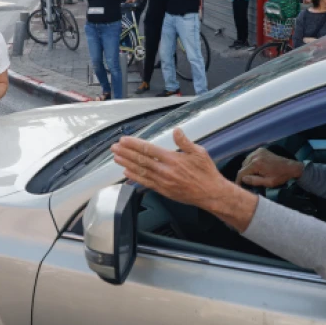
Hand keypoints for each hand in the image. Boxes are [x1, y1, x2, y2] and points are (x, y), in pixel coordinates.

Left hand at [112, 128, 229, 208]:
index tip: (124, 140)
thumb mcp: (199, 152)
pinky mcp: (163, 191)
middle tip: (114, 147)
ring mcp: (163, 182)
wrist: (211, 193)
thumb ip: (185, 142)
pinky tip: (126, 173)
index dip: (134, 144)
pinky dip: (134, 178)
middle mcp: (165, 170)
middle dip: (126, 153)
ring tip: (116, 158)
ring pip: (141, 171)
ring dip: (127, 164)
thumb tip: (176, 130)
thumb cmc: (206, 172)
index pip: (149, 149)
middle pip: (141, 160)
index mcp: (173, 159)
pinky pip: (145, 183)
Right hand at [235, 148, 303, 187]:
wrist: (291, 167)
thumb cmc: (280, 176)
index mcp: (257, 164)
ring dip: (247, 168)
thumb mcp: (268, 183)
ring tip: (252, 175)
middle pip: (242, 166)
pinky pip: (250, 157)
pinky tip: (255, 168)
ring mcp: (258, 151)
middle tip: (248, 181)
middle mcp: (255, 156)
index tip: (238, 186)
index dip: (238, 180)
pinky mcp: (260, 150)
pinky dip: (250, 163)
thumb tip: (243, 179)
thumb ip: (254, 181)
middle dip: (243, 174)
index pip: (241, 172)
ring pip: (245, 161)